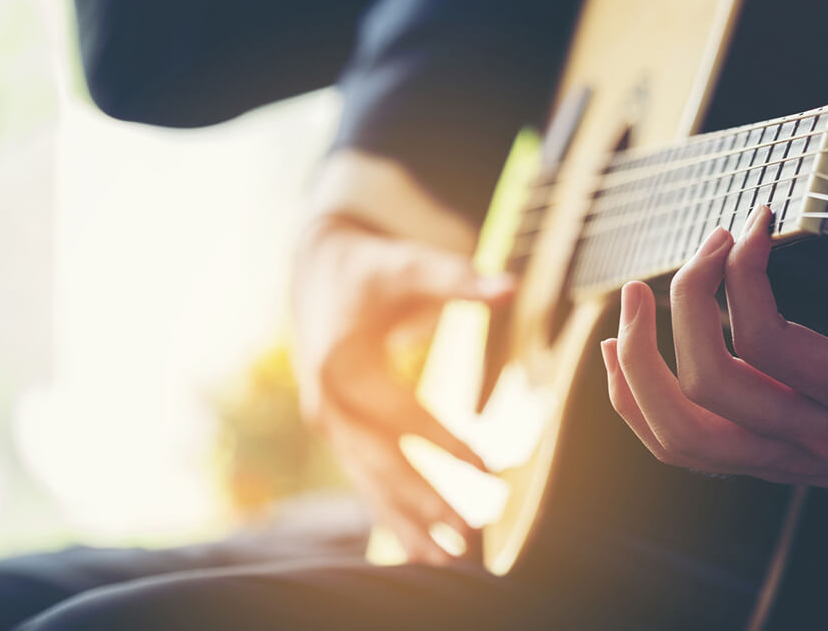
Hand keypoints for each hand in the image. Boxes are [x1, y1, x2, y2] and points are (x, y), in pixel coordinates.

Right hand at [293, 214, 510, 563]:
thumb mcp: (412, 266)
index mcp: (342, 363)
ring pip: (369, 483)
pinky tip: (423, 548)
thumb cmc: (374, 268)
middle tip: (469, 531)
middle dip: (424, 500)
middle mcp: (326, 402)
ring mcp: (327, 423)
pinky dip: (393, 515)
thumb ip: (459, 280)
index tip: (486, 466)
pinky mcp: (336, 433)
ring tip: (448, 561)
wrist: (317, 270)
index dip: (443, 440)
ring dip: (406, 524)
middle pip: (379, 461)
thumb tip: (509, 287)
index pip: (399, 411)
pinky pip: (365, 480)